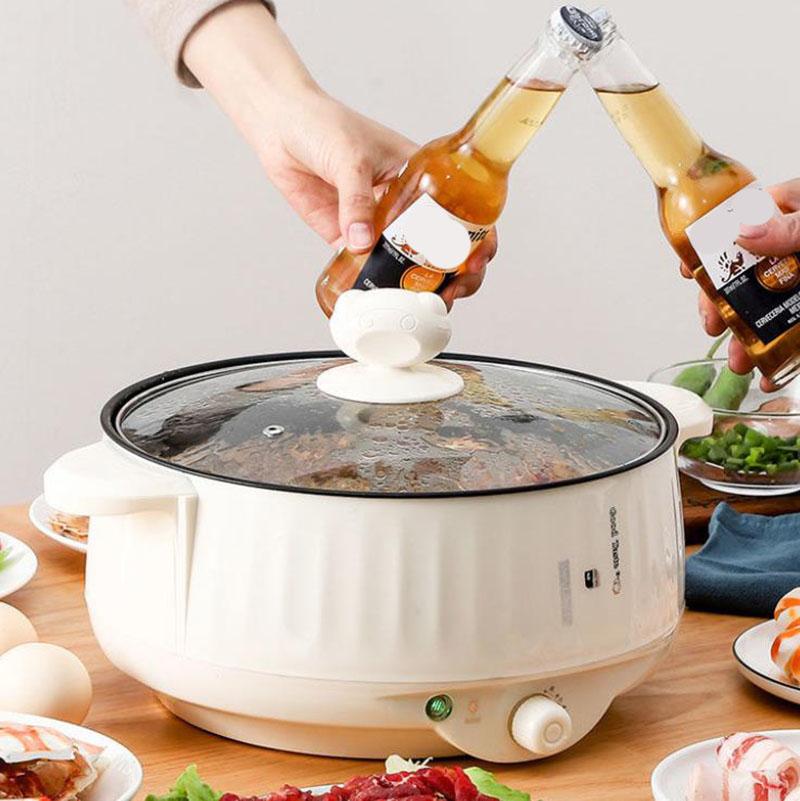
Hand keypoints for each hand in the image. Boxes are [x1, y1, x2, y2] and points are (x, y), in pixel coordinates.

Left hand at [183, 0, 494, 304]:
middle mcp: (406, 204)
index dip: (479, 236)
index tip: (479, 256)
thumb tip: (362, 243)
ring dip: (423, 286)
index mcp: (421, 177)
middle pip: (444, 246)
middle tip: (455, 290)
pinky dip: (380, 286)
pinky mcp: (349, 239)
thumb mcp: (349, 157)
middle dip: (458, 273)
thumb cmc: (322, 124)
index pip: (462, 210)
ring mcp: (379, 225)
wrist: (279, 126)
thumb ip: (356, 200)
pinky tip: (387, 300)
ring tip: (430, 302)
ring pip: (411, 263)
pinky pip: (370, 268)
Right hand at [681, 177, 799, 390]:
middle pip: (745, 274)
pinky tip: (772, 373)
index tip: (692, 270)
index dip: (712, 247)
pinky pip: (791, 333)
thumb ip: (795, 227)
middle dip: (724, 305)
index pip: (744, 222)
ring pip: (766, 308)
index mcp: (797, 214)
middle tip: (712, 325)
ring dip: (746, 339)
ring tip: (739, 363)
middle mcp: (797, 249)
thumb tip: (748, 234)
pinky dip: (780, 356)